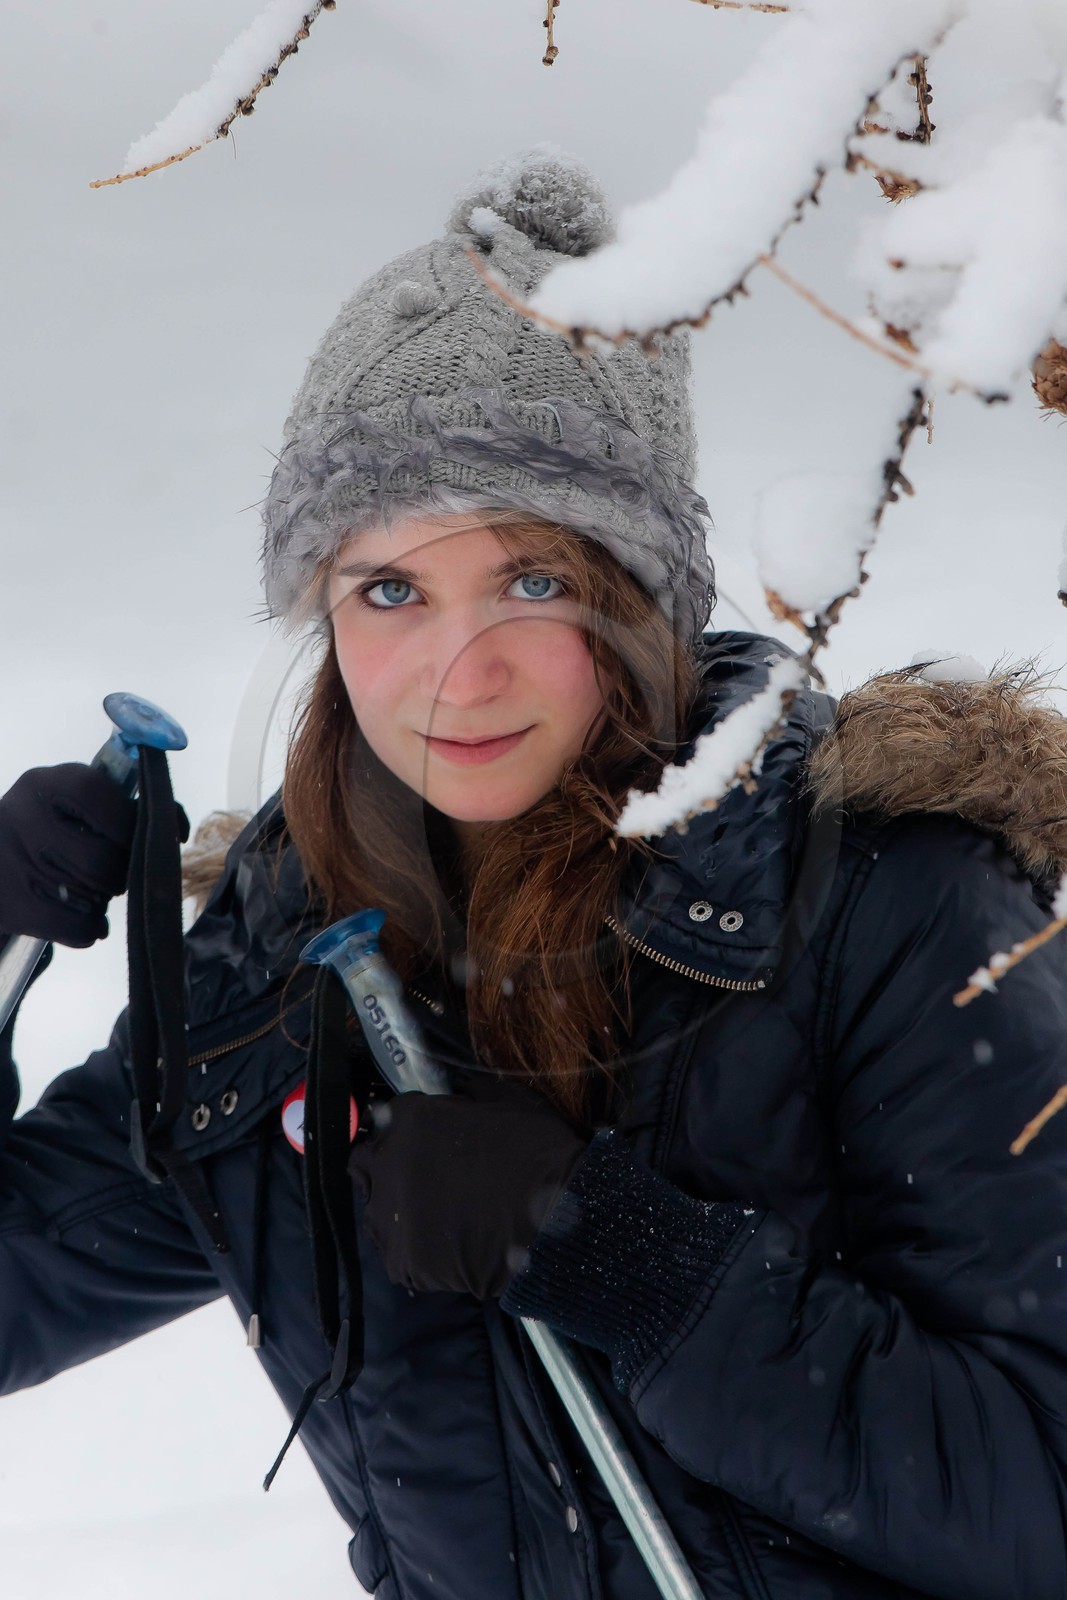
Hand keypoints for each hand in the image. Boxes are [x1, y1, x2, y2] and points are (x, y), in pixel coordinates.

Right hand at [0, 763, 187, 948]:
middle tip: (115, 869)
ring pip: (95, 896)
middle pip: (107, 860)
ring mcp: (12, 862)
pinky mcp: (10, 903)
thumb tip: (174, 825)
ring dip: (104, 897)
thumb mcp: (66, 798)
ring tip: (91, 887)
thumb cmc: (43, 826)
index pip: (114, 805)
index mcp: (48, 784)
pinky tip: (85, 918)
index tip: (174, 836)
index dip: (148, 824)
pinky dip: (90, 929)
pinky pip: (76, 928)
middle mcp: (25, 817)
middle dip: (123, 870)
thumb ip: (114, 802)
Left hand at [348, 1076, 588, 1298]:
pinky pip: (398, 1255)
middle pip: (364, 1163)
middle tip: (421, 1178)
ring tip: (436, 1218)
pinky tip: (447, 1247)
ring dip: (396, 1211)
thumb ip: (466, 1094)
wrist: (556, 1218)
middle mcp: (387, 1164)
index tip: (422, 1138)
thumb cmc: (536, 1151)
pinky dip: (417, 1252)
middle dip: (385, 1166)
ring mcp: (391, 1217)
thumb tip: (455, 1091)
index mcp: (409, 1119)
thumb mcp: (505, 1100)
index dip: (406, 1128)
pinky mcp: (403, 1262)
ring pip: (375, 1212)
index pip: (385, 1118)